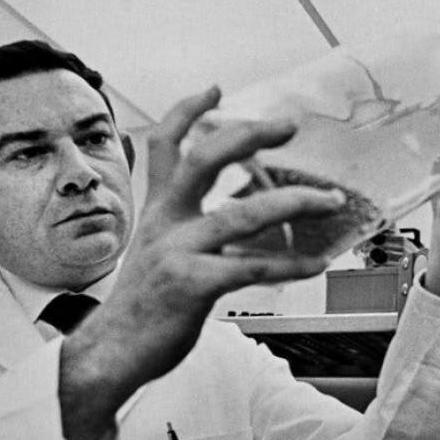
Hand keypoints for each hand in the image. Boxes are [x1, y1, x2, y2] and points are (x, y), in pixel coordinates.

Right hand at [59, 86, 345, 439]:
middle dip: (247, 135)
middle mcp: (166, 223)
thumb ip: (185, 227)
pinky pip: (251, 269)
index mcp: (157, 211)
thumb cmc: (141, 305)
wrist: (111, 351)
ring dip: (292, 203)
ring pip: (241, 214)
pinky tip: (315, 264)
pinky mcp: (192, 286)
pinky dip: (289, 265)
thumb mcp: (153, 251)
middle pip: (203, 161)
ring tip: (329, 201)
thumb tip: (233, 215)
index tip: (215, 88)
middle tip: (288, 125)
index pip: (163, 145)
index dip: (187, 111)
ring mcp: (178, 253)